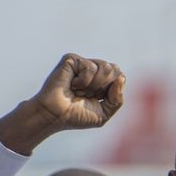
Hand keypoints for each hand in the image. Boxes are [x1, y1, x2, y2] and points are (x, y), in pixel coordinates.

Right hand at [0, 54, 124, 154]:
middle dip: (103, 88)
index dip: (111, 91)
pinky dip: (83, 82)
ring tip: (78, 91)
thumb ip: (117, 99)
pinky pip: (90, 67)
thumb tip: (121, 78)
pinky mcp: (72, 59)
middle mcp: (92, 69)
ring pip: (105, 67)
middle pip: (115, 70)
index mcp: (101, 80)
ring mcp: (82, 63)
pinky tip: (72, 85)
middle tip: (86, 95)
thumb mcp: (104, 113)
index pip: (119, 76)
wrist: (55, 116)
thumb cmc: (75, 116)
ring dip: (93, 86)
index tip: (95, 99)